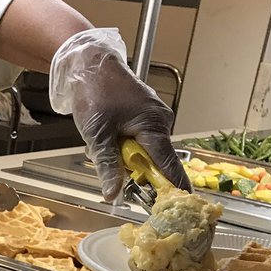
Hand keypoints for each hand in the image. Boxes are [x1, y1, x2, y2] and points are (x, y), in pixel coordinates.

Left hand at [48, 28, 189, 201]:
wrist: (89, 63)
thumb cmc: (95, 92)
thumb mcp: (97, 135)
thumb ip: (108, 166)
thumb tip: (114, 195)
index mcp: (154, 125)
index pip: (168, 165)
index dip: (173, 188)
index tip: (182, 207)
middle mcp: (161, 121)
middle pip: (155, 161)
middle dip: (134, 169)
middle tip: (111, 161)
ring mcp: (155, 117)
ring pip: (144, 152)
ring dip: (125, 155)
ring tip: (105, 140)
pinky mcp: (145, 116)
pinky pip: (139, 141)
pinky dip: (124, 145)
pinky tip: (109, 135)